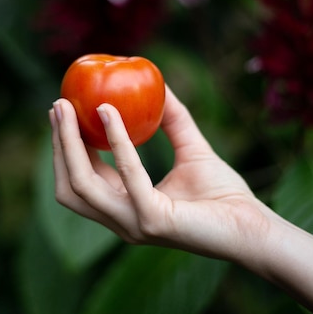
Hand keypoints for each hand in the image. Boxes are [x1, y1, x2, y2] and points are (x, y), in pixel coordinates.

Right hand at [50, 85, 271, 262]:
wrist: (254, 228)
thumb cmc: (224, 194)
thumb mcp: (191, 148)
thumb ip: (173, 120)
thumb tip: (159, 85)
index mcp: (125, 208)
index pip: (82, 178)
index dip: (67, 146)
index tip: (64, 111)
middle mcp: (122, 220)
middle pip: (70, 185)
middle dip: (58, 145)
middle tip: (57, 106)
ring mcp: (133, 224)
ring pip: (82, 184)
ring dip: (70, 144)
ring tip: (69, 108)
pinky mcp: (152, 221)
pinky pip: (126, 175)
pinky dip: (115, 142)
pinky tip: (111, 114)